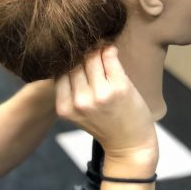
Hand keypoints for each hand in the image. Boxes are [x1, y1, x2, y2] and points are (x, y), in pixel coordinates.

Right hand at [55, 46, 157, 169]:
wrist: (131, 146)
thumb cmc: (105, 125)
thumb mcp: (78, 112)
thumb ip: (70, 89)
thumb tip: (66, 54)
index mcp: (65, 107)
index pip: (60, 72)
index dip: (67, 59)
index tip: (74, 52)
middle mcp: (80, 101)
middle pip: (74, 63)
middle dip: (80, 52)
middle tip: (87, 43)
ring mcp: (100, 94)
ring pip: (91, 57)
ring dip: (96, 48)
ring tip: (99, 44)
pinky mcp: (119, 88)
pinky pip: (110, 58)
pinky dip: (109, 50)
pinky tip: (110, 48)